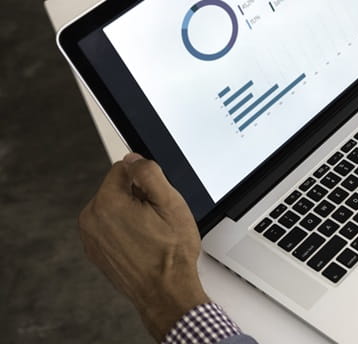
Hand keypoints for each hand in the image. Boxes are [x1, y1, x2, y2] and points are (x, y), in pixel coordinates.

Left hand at [78, 153, 208, 339]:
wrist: (166, 292)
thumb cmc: (171, 254)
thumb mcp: (171, 204)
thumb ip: (150, 173)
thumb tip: (134, 158)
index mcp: (107, 203)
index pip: (123, 169)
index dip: (145, 180)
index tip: (157, 199)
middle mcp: (91, 219)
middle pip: (116, 189)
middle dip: (137, 197)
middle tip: (157, 219)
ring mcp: (91, 237)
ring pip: (113, 208)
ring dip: (131, 215)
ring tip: (151, 234)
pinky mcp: (95, 251)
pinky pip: (110, 228)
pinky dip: (125, 232)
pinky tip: (143, 245)